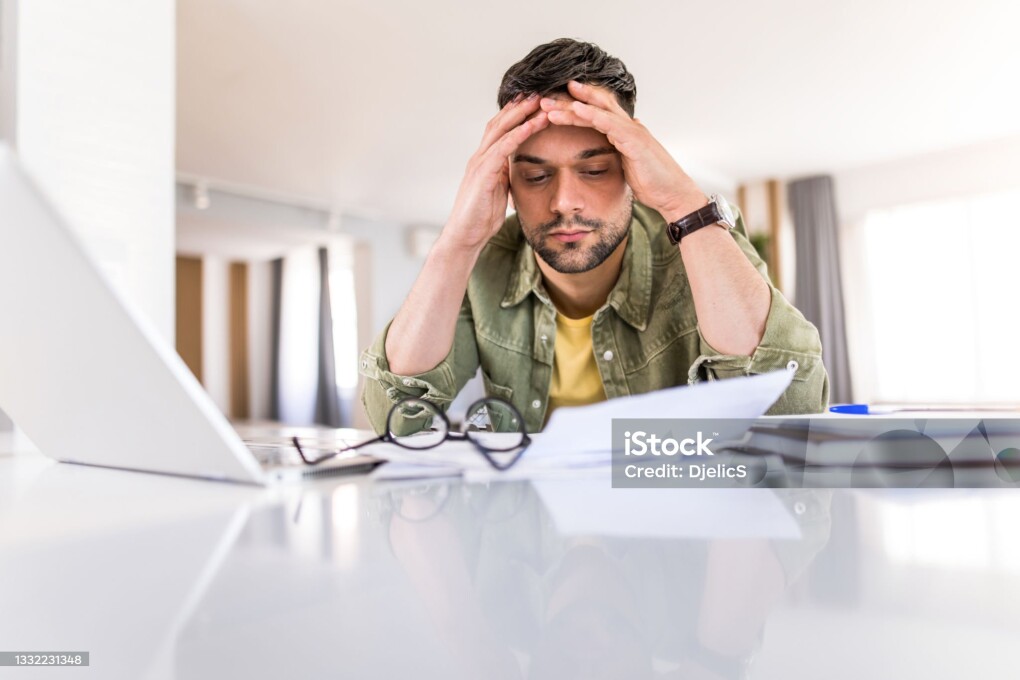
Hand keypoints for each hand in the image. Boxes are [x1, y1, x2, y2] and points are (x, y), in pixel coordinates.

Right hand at [443, 95, 549, 251]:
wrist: (464, 237)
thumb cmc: (481, 217)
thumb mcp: (499, 191)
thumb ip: (506, 175)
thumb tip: (518, 168)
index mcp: (485, 160)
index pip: (502, 128)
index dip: (518, 113)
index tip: (537, 100)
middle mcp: (480, 156)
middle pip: (501, 121)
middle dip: (521, 105)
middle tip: (542, 89)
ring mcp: (479, 163)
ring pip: (501, 129)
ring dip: (522, 113)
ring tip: (541, 100)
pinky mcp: (482, 174)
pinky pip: (502, 148)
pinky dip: (518, 134)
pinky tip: (533, 125)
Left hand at [540, 80, 704, 221]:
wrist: (672, 194)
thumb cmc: (652, 181)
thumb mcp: (628, 164)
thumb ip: (618, 151)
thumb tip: (609, 147)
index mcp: (624, 131)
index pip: (597, 111)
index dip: (575, 104)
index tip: (553, 101)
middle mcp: (628, 126)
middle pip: (594, 104)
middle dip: (568, 100)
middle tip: (543, 97)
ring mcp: (632, 131)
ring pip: (598, 110)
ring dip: (572, 106)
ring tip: (550, 104)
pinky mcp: (634, 141)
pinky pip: (609, 123)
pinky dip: (591, 114)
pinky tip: (575, 109)